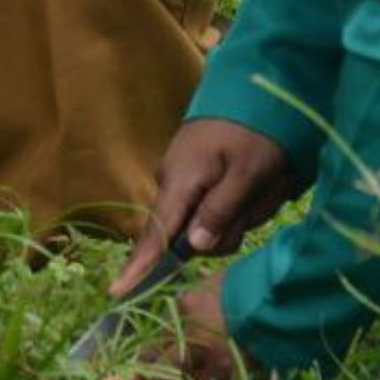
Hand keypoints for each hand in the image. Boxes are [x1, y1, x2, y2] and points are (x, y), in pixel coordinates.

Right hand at [134, 115, 302, 284]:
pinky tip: (255, 182)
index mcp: (181, 180)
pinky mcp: (194, 174)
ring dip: (239, 213)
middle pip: (191, 235)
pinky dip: (236, 202)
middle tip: (259, 199)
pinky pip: (212, 204)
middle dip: (227, 229)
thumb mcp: (248, 172)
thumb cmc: (255, 130)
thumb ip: (220, 211)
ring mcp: (182, 177)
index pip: (155, 234)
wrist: (256, 85)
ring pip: (207, 221)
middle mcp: (173, 180)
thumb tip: (194, 248)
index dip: (139, 267)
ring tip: (261, 184)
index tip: (118, 293)